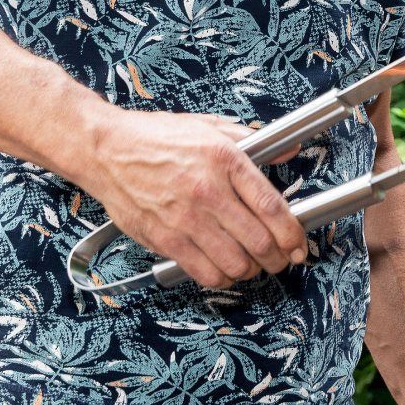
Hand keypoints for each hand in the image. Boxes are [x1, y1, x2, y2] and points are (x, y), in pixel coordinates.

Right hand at [82, 108, 307, 289]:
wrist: (105, 150)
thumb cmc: (153, 137)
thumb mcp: (207, 127)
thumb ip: (250, 139)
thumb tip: (287, 151)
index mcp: (224, 160)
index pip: (272, 206)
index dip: (293, 233)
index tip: (299, 242)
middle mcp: (208, 191)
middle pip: (260, 241)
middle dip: (279, 258)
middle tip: (282, 259)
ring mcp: (185, 218)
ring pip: (236, 263)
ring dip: (252, 271)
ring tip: (253, 264)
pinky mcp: (165, 239)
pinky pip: (205, 273)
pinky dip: (222, 278)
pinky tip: (224, 269)